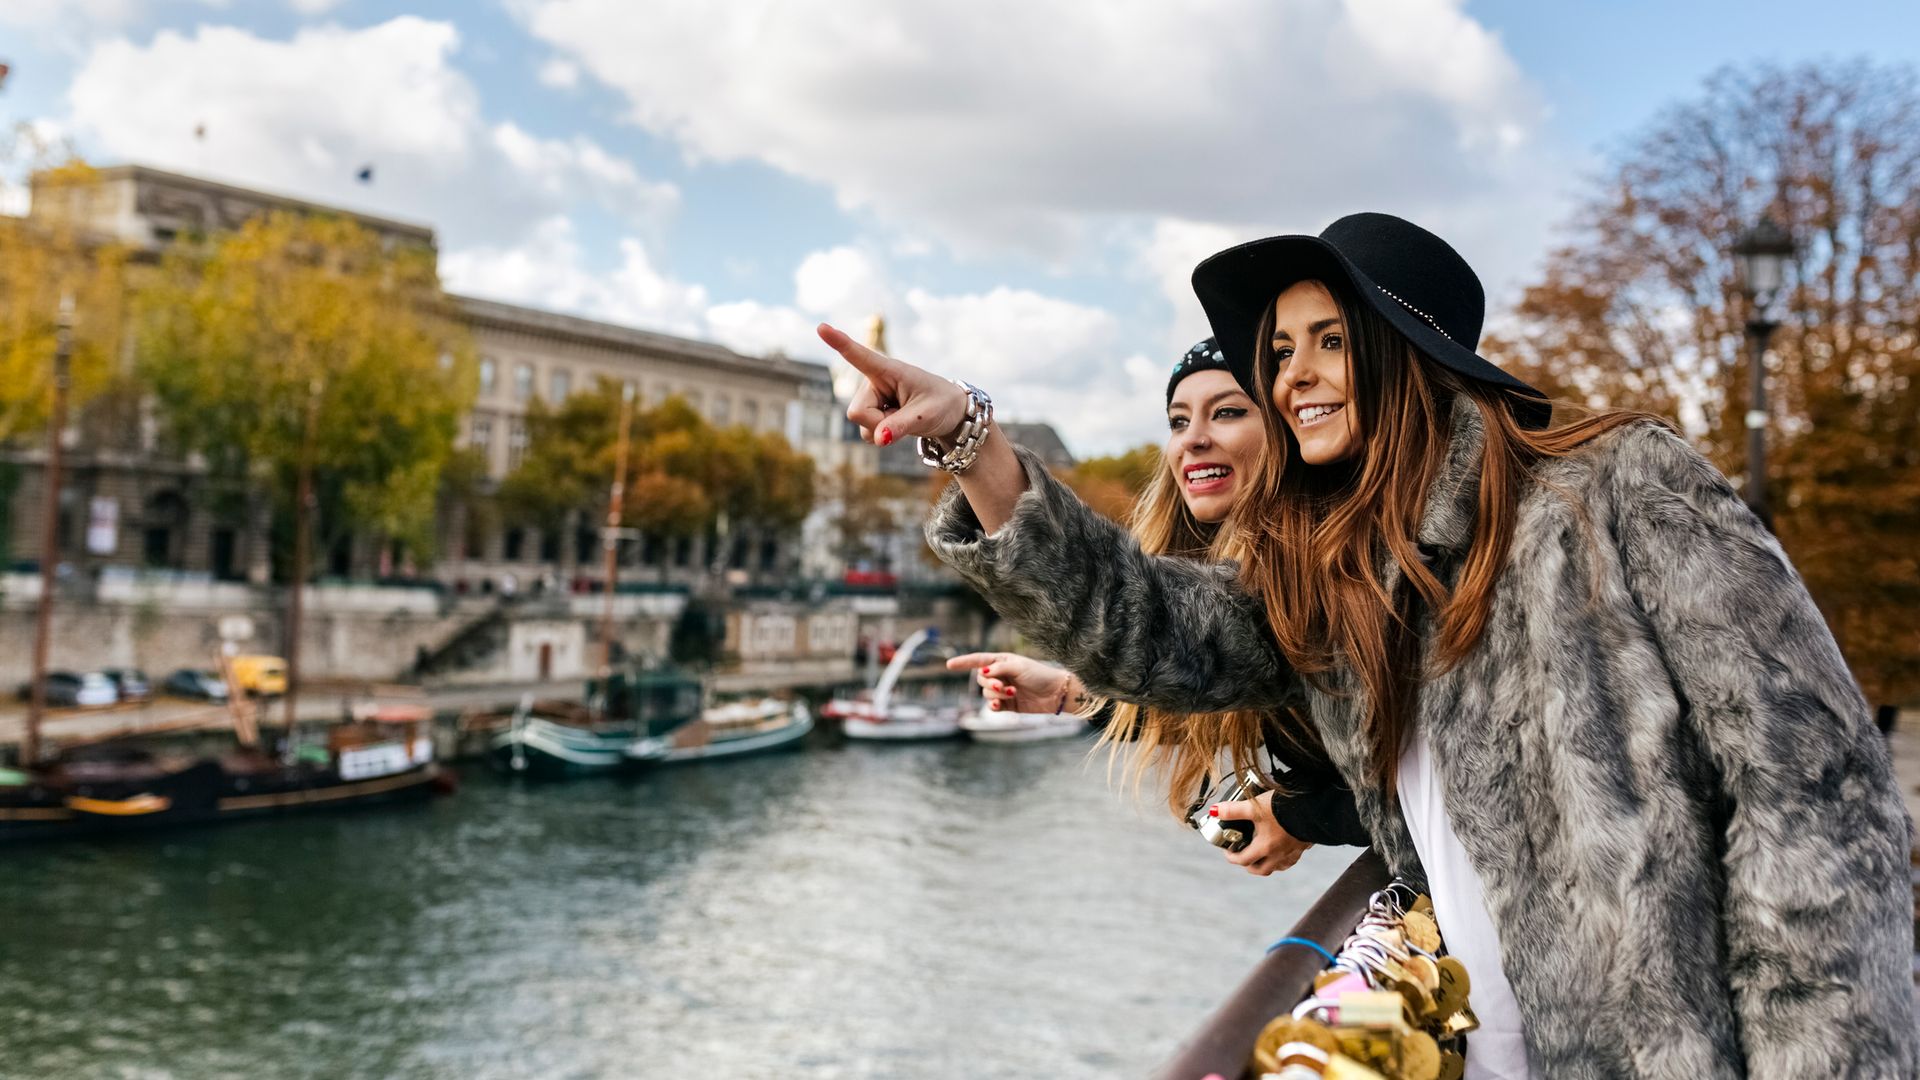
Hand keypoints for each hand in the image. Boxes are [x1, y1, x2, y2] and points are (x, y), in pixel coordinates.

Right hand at [817, 323, 969, 446]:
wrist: (951, 413)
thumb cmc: (941, 405)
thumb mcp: (926, 415)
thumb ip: (900, 426)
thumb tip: (878, 440)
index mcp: (889, 370)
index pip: (861, 356)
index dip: (839, 343)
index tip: (821, 326)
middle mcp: (875, 382)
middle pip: (857, 412)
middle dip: (877, 424)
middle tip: (903, 419)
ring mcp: (872, 398)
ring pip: (861, 424)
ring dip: (882, 430)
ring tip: (904, 418)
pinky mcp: (873, 412)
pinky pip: (867, 433)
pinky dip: (883, 435)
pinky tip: (898, 424)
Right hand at [946, 652, 1078, 713]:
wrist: (1055, 693)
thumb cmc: (1038, 674)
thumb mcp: (1017, 666)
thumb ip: (998, 668)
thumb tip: (982, 671)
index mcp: (1002, 661)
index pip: (978, 660)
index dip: (963, 662)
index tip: (949, 665)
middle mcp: (1000, 674)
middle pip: (981, 679)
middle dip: (989, 683)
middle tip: (1003, 686)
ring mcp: (1003, 690)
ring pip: (986, 693)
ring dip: (996, 694)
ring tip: (1012, 693)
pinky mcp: (1008, 704)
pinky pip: (992, 705)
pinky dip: (994, 705)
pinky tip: (1000, 706)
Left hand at [1217, 790, 1310, 875]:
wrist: (1316, 807)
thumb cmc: (1284, 808)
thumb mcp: (1255, 807)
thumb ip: (1233, 810)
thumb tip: (1215, 811)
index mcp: (1265, 848)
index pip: (1243, 860)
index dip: (1231, 857)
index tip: (1227, 850)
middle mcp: (1279, 855)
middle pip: (1261, 870)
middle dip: (1249, 865)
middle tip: (1242, 854)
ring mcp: (1293, 852)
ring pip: (1278, 866)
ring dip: (1267, 863)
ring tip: (1261, 852)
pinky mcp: (1304, 845)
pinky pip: (1292, 858)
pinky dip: (1283, 856)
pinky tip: (1282, 845)